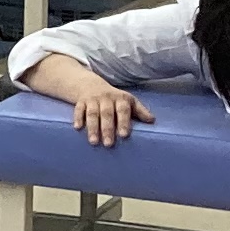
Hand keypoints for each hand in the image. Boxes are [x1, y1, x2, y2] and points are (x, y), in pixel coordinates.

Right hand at [32, 59, 149, 146]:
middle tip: (109, 144)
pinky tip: (77, 128)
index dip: (124, 122)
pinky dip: (77, 118)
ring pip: (92, 113)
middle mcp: (106, 98)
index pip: (123, 110)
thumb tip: (152, 121)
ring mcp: (92, 100)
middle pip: (106, 114)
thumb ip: (140, 111)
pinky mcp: (81, 102)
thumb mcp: (129, 102)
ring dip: (92, 128)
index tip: (124, 135)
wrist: (91, 86)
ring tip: (94, 142)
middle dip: (107, 129)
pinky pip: (78, 109)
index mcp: (120, 99)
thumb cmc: (115, 99)